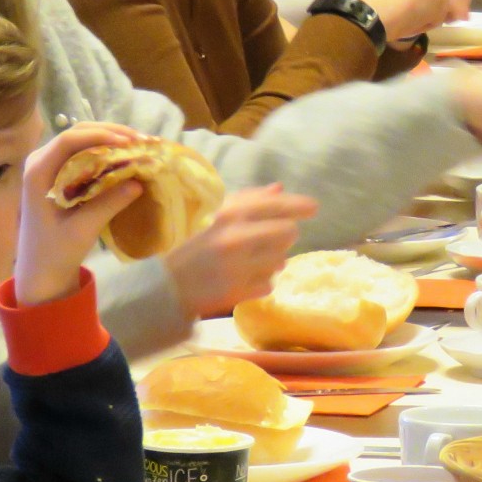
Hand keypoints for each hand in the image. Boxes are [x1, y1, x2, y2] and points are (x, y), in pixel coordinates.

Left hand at [16, 123, 149, 305]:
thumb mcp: (83, 229)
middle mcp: (40, 162)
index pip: (69, 140)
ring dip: (110, 140)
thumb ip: (108, 204)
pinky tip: (125, 157)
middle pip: (77, 134)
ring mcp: (49, 166)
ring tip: (139, 146)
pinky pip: (83, 154)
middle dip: (111, 133)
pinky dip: (105, 152)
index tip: (129, 143)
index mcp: (38, 172)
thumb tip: (139, 182)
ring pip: (82, 140)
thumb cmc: (55, 251)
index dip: (101, 135)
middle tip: (142, 141)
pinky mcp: (59, 173)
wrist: (40, 270)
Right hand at [161, 184, 317, 327]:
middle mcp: (236, 238)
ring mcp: (239, 267)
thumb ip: (249, 201)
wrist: (167, 285)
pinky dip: (263, 280)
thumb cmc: (195, 246)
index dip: (298, 205)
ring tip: (255, 259)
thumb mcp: (217, 216)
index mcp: (228, 215)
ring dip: (275, 259)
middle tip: (277, 237)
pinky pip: (270, 283)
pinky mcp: (239, 292)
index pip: (274, 205)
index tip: (314, 208)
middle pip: (287, 232)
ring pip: (281, 260)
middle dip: (287, 234)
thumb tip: (279, 188)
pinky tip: (247, 277)